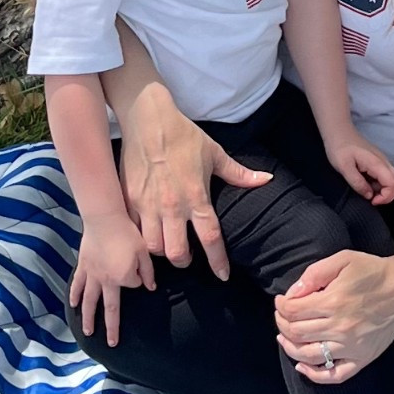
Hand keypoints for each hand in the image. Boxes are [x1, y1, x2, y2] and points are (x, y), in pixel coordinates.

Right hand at [71, 213, 153, 347]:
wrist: (104, 218)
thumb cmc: (127, 232)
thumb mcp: (144, 250)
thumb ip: (148, 271)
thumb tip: (150, 287)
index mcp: (123, 277)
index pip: (135, 285)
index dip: (139, 279)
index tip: (140, 270)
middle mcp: (107, 281)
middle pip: (109, 308)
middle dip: (111, 327)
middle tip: (112, 343)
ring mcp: (92, 275)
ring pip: (89, 301)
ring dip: (88, 318)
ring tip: (87, 332)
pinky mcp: (83, 266)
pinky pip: (78, 284)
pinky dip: (74, 295)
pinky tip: (72, 305)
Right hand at [117, 84, 269, 278]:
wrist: (146, 118)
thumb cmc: (183, 135)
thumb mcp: (214, 153)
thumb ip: (238, 173)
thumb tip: (265, 180)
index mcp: (196, 196)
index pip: (211, 237)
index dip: (218, 261)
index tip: (223, 275)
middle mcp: (172, 205)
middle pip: (177, 252)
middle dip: (183, 261)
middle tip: (187, 256)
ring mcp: (147, 205)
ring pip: (152, 247)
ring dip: (161, 252)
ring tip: (166, 245)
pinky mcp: (128, 200)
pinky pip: (132, 231)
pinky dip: (139, 238)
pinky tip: (145, 234)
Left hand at [274, 250, 393, 384]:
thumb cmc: (373, 271)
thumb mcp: (342, 260)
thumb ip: (314, 274)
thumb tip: (292, 293)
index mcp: (333, 302)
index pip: (293, 311)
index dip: (281, 306)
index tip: (281, 301)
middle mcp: (340, 328)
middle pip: (296, 333)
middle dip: (282, 323)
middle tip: (282, 316)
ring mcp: (351, 347)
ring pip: (308, 355)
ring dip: (290, 348)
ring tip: (285, 337)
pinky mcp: (362, 358)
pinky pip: (334, 375)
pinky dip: (314, 375)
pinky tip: (302, 366)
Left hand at [325, 134, 393, 204]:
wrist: (338, 131)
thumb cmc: (339, 147)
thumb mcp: (344, 167)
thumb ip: (357, 182)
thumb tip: (369, 195)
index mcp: (376, 163)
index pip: (393, 184)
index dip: (386, 197)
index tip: (371, 201)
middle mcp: (383, 162)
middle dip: (388, 196)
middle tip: (372, 200)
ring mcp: (381, 161)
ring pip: (392, 180)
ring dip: (383, 191)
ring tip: (367, 192)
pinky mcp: (377, 161)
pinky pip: (385, 176)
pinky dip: (379, 185)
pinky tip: (366, 184)